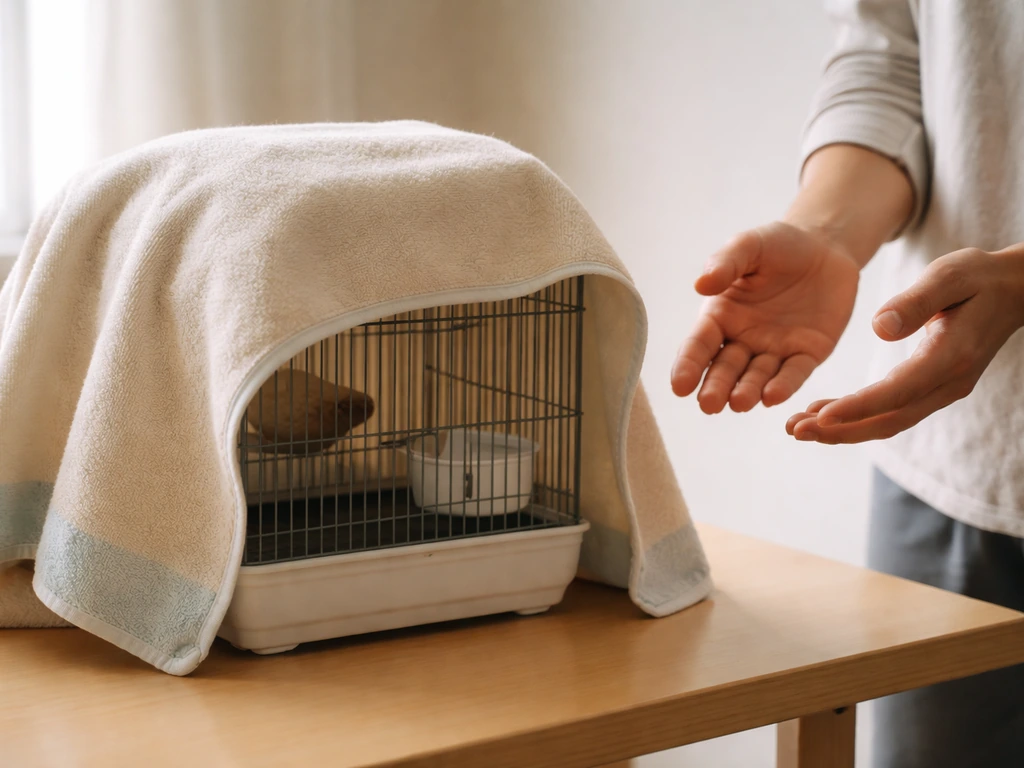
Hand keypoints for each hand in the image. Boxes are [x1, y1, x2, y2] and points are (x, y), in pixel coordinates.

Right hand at [671, 222, 859, 412]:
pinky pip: (794, 372)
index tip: (679, 387)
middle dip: (716, 387)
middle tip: (709, 404)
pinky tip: (772, 396)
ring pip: (757, 377)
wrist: (826, 246)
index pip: (699, 345)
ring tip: (739, 402)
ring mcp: (775, 349)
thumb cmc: (779, 244)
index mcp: (720, 316)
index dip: (688, 366)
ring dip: (747, 391)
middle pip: (725, 369)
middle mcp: (743, 339)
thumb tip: (701, 285)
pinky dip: (784, 385)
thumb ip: (726, 262)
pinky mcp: (808, 353)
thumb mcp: (749, 245)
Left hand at [787, 246, 1023, 443]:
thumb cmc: (978, 277)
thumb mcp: (949, 275)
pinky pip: (891, 411)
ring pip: (888, 422)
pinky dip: (855, 417)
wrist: (1012, 290)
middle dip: (839, 430)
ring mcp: (941, 390)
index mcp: (951, 356)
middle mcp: (948, 383)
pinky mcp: (931, 388)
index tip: (820, 417)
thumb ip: (916, 301)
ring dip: (842, 430)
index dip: (858, 407)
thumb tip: (879, 328)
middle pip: (889, 419)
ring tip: (798, 428)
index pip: (898, 392)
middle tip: (795, 431)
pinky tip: (823, 414)